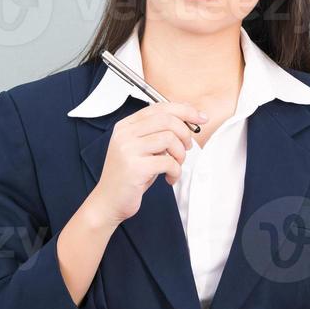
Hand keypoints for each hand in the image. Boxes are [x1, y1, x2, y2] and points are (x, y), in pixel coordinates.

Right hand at [90, 101, 208, 224]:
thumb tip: (187, 120)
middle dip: (185, 133)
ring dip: (180, 154)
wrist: (108, 201)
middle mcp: (125, 134)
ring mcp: (128, 150)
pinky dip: (176, 171)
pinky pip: (168, 162)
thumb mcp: (141, 149)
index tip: (201, 117)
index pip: (159, 108)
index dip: (184, 110)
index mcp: (126, 126)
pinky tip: (169, 178)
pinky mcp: (135, 168)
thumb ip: (157, 134)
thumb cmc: (128, 177)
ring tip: (176, 165)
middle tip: (187, 147)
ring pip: (169, 139)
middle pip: (167, 120)